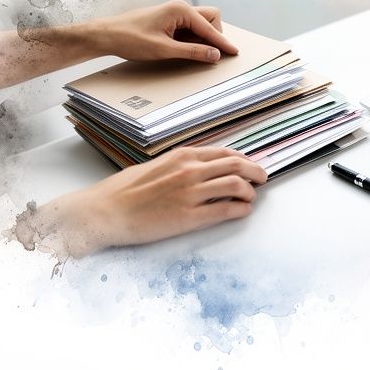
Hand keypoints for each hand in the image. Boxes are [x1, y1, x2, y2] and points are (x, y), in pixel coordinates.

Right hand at [12, 147, 267, 258]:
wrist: (106, 211)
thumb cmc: (125, 190)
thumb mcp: (156, 165)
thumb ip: (181, 164)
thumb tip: (202, 167)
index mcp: (183, 155)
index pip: (225, 152)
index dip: (245, 158)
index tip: (252, 164)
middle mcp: (191, 170)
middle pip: (237, 165)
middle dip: (256, 171)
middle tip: (263, 178)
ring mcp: (192, 193)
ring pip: (237, 186)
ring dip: (250, 193)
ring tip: (251, 198)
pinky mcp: (189, 217)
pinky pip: (226, 210)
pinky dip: (240, 210)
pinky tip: (242, 212)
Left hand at [82, 0, 239, 63]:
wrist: (107, 35)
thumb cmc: (131, 39)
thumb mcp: (164, 50)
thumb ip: (192, 52)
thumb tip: (215, 55)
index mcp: (181, 10)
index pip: (210, 27)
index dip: (222, 42)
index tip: (234, 53)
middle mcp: (181, 8)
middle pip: (211, 19)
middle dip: (214, 36)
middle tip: (207, 55)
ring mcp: (175, 13)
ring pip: (201, 24)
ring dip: (203, 39)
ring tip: (192, 54)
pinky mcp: (170, 21)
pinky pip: (190, 29)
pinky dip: (193, 40)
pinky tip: (184, 51)